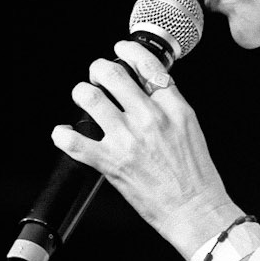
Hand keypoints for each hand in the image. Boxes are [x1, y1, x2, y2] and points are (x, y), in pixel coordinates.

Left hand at [51, 39, 242, 258]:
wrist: (195, 209)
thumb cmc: (197, 176)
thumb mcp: (190, 128)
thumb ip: (169, 104)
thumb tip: (147, 85)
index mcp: (173, 108)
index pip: (146, 64)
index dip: (128, 51)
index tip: (120, 51)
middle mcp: (149, 118)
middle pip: (111, 73)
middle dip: (98, 70)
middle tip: (97, 77)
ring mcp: (127, 139)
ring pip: (88, 97)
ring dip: (81, 94)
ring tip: (84, 100)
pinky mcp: (109, 162)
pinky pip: (73, 140)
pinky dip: (62, 134)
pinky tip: (65, 133)